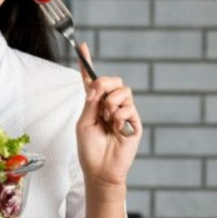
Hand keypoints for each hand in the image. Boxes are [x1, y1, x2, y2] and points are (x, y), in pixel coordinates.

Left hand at [75, 43, 141, 193]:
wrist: (101, 170)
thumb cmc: (89, 150)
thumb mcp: (84, 123)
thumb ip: (90, 102)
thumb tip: (97, 85)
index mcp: (94, 104)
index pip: (91, 80)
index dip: (87, 63)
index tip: (82, 46)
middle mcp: (109, 106)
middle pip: (112, 80)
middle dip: (104, 84)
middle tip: (96, 97)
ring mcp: (123, 113)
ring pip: (123, 91)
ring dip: (112, 103)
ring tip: (108, 119)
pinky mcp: (134, 122)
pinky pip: (129, 107)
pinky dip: (119, 116)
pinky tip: (116, 128)